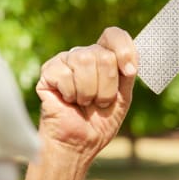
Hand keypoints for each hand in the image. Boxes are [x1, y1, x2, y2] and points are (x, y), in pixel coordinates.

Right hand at [36, 26, 137, 159]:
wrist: (79, 144)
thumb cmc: (99, 123)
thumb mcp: (122, 98)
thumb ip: (127, 75)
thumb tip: (129, 61)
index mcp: (103, 58)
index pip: (113, 35)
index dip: (124, 50)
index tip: (129, 72)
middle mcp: (84, 55)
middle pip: (103, 54)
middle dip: (107, 86)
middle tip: (99, 102)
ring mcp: (65, 61)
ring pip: (85, 61)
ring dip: (90, 92)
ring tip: (84, 103)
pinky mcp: (49, 71)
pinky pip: (66, 74)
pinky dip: (71, 94)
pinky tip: (68, 101)